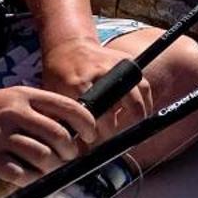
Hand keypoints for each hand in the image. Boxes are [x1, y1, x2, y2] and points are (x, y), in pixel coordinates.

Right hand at [0, 87, 98, 182]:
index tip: (91, 135)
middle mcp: (14, 112)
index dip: (86, 123)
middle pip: (59, 135)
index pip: (68, 106)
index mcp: (24, 95)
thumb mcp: (7, 101)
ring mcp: (0, 135)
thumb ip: (34, 112)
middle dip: (70, 151)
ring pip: (43, 156)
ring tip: (48, 169)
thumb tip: (66, 130)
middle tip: (68, 158)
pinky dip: (29, 179)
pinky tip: (27, 176)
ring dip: (51, 167)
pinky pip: (20, 173)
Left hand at [39, 34, 154, 134]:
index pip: (91, 117)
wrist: (69, 45)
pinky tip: (139, 116)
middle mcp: (98, 73)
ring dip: (136, 119)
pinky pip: (144, 88)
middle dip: (115, 131)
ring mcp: (116, 66)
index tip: (93, 145)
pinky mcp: (128, 62)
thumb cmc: (58, 74)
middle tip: (111, 142)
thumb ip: (61, 120)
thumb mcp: (53, 96)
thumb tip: (71, 151)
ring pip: (136, 98)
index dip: (95, 135)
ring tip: (130, 132)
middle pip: (116, 110)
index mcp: (75, 83)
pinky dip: (145, 104)